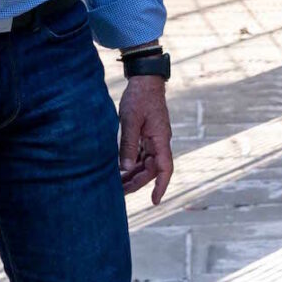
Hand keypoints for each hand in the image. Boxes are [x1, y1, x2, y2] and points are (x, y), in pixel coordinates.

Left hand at [119, 76, 174, 203]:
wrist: (145, 80)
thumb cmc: (139, 98)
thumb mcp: (131, 121)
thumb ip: (128, 145)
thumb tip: (125, 169)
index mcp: (161, 139)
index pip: (165, 168)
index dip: (161, 186)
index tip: (155, 201)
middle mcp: (160, 141)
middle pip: (152, 169)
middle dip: (138, 182)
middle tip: (120, 193)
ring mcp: (154, 138)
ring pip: (146, 163)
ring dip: (133, 174)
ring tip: (116, 184)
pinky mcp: (147, 134)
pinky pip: (141, 154)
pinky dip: (132, 163)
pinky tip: (119, 169)